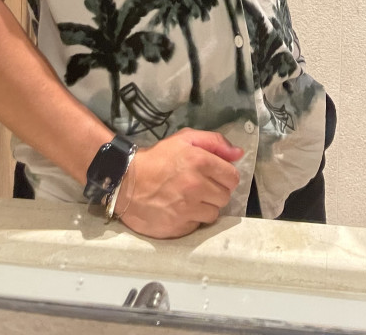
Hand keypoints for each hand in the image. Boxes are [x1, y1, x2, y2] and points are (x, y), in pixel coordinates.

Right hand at [118, 128, 243, 238]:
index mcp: (200, 162)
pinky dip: (192, 219)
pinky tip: (181, 210)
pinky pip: (197, 225)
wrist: (126, 182)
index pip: (232, 177)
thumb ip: (214, 142)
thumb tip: (239, 154)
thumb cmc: (158, 158)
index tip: (216, 176)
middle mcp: (196, 186)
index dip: (226, 176)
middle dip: (216, 192)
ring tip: (191, 199)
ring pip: (214, 213)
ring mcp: (187, 209)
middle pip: (225, 197)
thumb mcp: (185, 139)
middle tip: (202, 187)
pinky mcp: (178, 226)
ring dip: (206, 207)